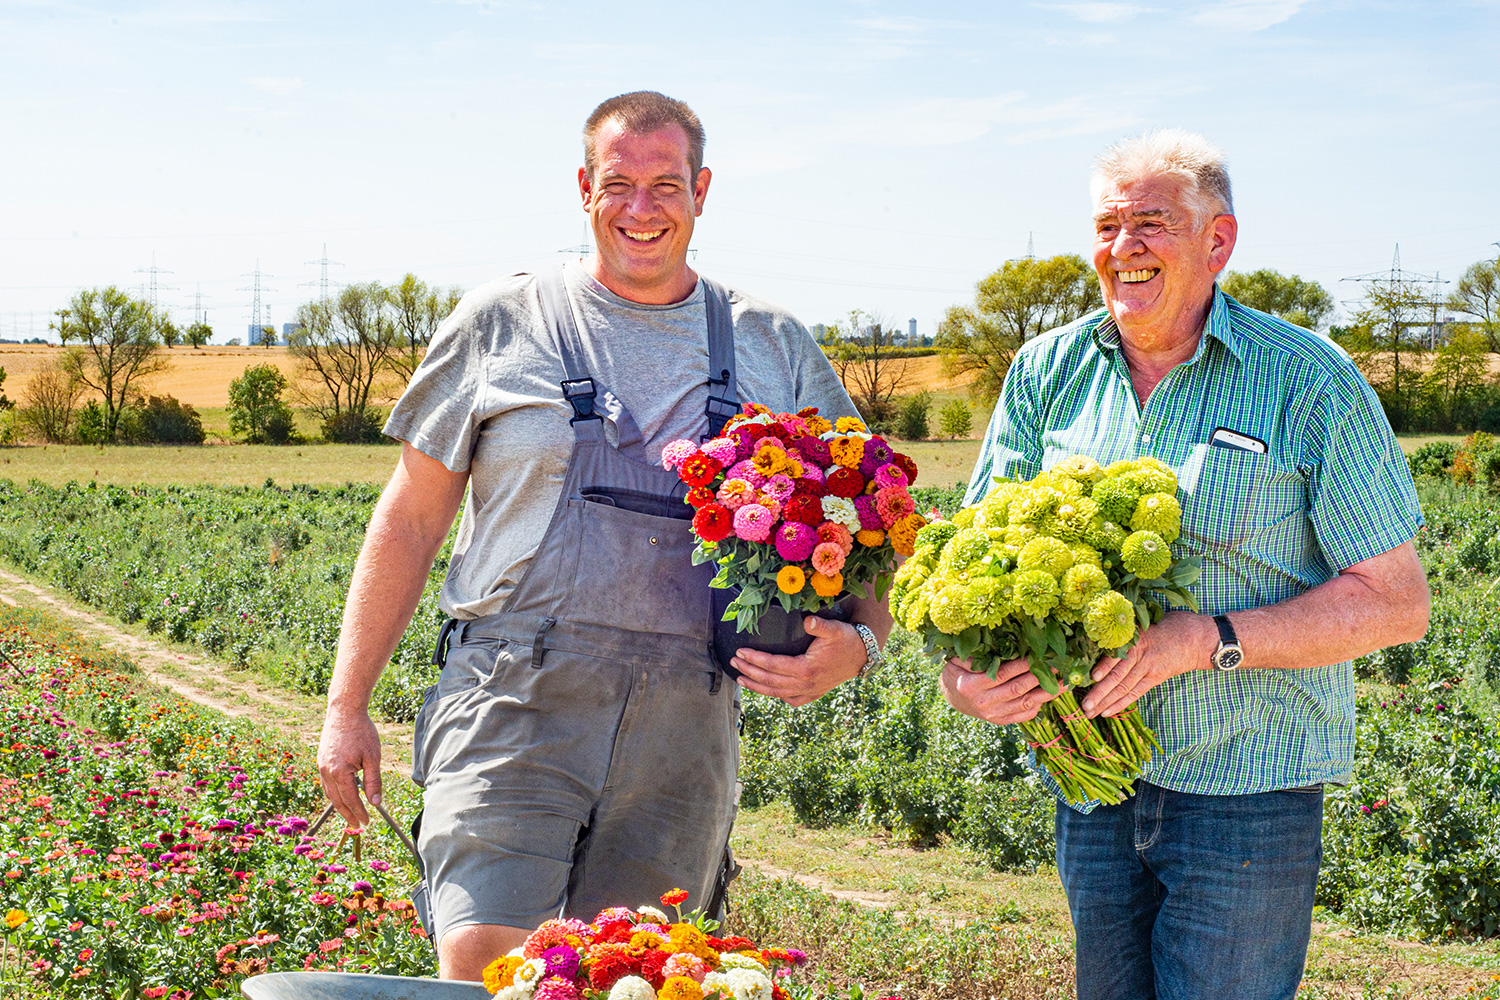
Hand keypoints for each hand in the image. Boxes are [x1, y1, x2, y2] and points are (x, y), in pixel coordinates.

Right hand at [317, 705, 382, 827]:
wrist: (344, 711)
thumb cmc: (361, 732)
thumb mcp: (372, 757)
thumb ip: (373, 781)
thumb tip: (375, 802)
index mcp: (339, 772)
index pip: (350, 799)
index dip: (358, 812)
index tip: (366, 822)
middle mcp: (326, 771)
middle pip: (336, 800)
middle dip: (347, 814)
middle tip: (357, 825)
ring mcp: (321, 766)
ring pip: (329, 792)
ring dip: (339, 805)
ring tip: (350, 813)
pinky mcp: (321, 760)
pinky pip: (326, 782)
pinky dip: (333, 792)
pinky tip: (341, 794)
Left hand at [730, 615, 866, 706]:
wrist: (863, 656)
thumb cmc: (847, 639)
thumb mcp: (834, 629)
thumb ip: (819, 625)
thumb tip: (807, 620)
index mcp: (806, 668)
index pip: (773, 665)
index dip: (755, 658)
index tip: (740, 651)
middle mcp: (805, 684)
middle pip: (769, 681)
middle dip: (748, 671)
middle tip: (733, 661)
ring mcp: (809, 691)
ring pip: (776, 693)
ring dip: (756, 686)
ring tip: (740, 677)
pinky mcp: (813, 693)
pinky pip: (790, 699)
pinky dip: (776, 695)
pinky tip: (766, 690)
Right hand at [940, 656, 1062, 725]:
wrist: (952, 699)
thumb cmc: (957, 673)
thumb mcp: (956, 661)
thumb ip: (974, 656)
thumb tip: (996, 647)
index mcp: (972, 686)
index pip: (1002, 675)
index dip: (1021, 665)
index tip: (1038, 654)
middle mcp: (985, 703)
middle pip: (1018, 689)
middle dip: (1039, 676)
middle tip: (1057, 663)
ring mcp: (994, 715)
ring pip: (1025, 704)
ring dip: (1046, 693)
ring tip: (1063, 681)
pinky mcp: (1002, 721)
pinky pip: (1024, 715)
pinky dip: (1039, 705)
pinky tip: (1051, 694)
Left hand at [1083, 611, 1215, 718]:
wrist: (1196, 637)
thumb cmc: (1165, 624)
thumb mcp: (1143, 622)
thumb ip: (1122, 633)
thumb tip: (1093, 641)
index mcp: (1135, 638)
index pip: (1117, 655)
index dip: (1104, 666)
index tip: (1090, 677)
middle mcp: (1141, 655)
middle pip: (1118, 676)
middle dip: (1099, 692)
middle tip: (1083, 705)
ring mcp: (1149, 668)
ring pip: (1124, 687)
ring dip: (1105, 701)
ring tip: (1089, 712)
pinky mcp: (1156, 678)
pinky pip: (1136, 693)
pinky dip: (1120, 703)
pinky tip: (1107, 712)